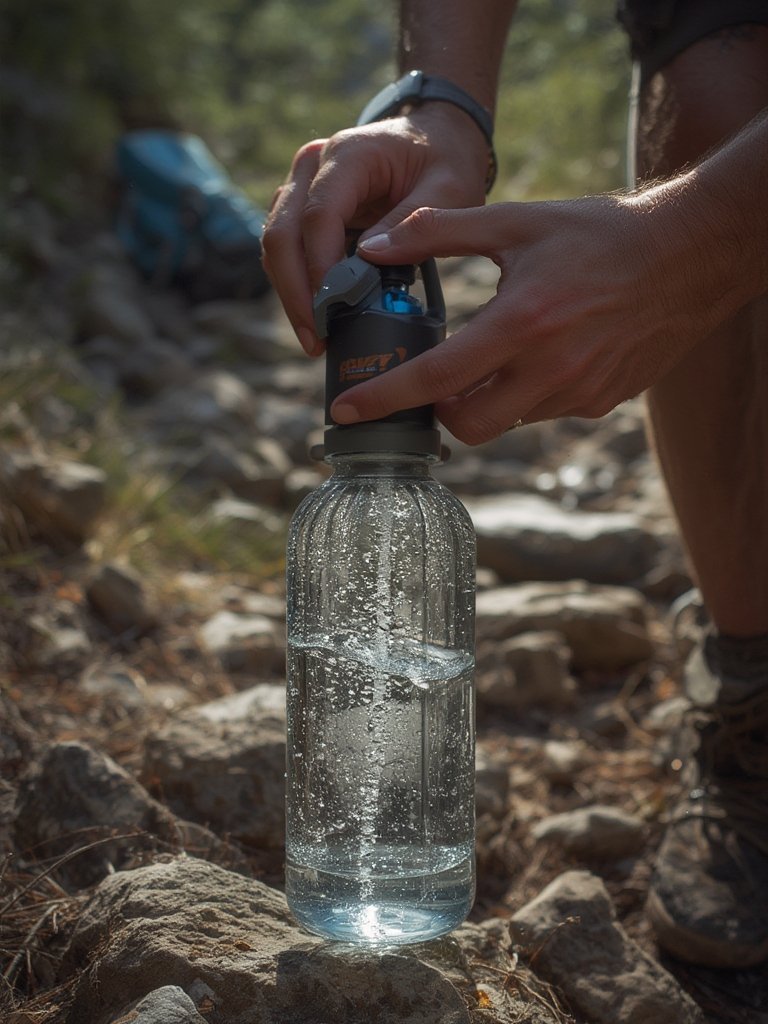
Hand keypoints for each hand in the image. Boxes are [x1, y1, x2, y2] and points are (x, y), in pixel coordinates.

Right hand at [261, 105, 488, 355]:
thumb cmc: (446, 162)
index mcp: (349, 154)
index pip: (317, 215)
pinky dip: (298, 285)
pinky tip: (316, 318)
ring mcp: (303, 185)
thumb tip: (368, 262)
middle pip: (282, 231)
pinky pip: (287, 250)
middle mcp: (314, 165)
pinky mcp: (303, 207)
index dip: (320, 267)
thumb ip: (415, 224)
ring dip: (291, 294)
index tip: (332, 311)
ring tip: (315, 339)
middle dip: (296, 292)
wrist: (437, 140)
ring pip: (277, 244)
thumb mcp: (448, 192)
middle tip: (315, 339)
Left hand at [329, 187, 741, 442]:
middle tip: (433, 382)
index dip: (384, 399)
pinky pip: (543, 413)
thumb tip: (375, 248)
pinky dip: (526, 392)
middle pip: (467, 425)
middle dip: (438, 413)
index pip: (435, 378)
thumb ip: (438, 233)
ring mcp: (578, 394)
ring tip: (495, 354)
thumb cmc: (600, 233)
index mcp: (520, 323)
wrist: (688, 257)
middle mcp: (549, 370)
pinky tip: (541, 354)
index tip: (346, 412)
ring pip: (506, 420)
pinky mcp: (599, 403)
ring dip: (485, 399)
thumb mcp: (517, 221)